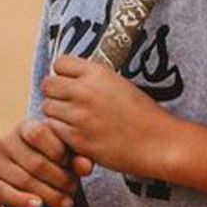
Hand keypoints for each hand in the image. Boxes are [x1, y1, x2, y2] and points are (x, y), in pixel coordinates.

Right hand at [0, 117, 92, 206]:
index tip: (71, 164)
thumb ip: (80, 160)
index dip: (58, 150)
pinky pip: (4, 193)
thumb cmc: (58, 167)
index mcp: (25, 128)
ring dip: (49, 195)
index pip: (38, 133)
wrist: (41, 189)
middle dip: (59, 179)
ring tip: (66, 203)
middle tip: (73, 189)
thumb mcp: (72, 161)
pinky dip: (22, 201)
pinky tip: (38, 206)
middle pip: (35, 162)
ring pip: (23, 180)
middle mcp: (6, 142)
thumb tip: (85, 166)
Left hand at [39, 54, 179, 176]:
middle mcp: (85, 91)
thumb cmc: (142, 115)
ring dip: (56, 114)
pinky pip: (53, 129)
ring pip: (47, 108)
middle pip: (48, 85)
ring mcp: (79, 115)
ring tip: (75, 120)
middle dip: (55, 94)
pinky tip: (76, 134)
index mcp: (97, 73)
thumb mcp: (119, 83)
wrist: (159, 143)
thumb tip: (67, 76)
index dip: (63, 74)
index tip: (70, 83)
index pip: (60, 63)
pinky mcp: (77, 138)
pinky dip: (60, 132)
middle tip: (68, 104)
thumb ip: (92, 78)